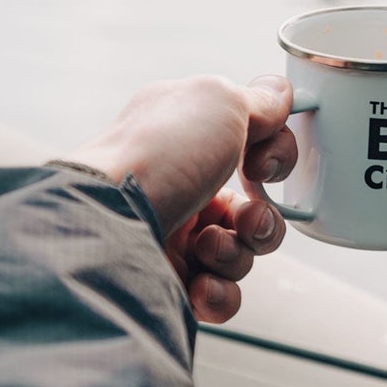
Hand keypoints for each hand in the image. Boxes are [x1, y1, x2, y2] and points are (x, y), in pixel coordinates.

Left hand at [66, 76, 298, 323]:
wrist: (105, 222)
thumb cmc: (161, 153)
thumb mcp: (220, 101)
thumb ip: (260, 100)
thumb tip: (281, 92)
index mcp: (187, 134)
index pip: (251, 145)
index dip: (272, 158)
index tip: (262, 165)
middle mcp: (179, 181)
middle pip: (251, 208)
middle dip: (261, 218)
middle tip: (245, 218)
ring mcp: (171, 232)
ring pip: (239, 252)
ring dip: (237, 252)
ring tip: (206, 248)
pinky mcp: (164, 279)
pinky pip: (218, 293)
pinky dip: (219, 292)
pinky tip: (201, 283)